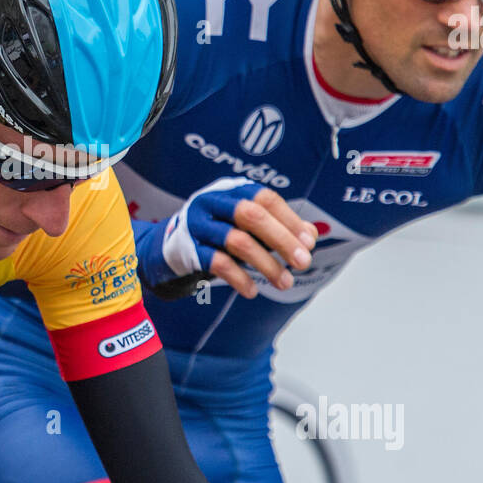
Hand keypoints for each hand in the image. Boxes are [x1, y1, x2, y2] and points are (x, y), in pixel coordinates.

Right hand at [137, 177, 316, 299]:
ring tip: (285, 283)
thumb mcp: (247, 223)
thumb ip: (278, 226)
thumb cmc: (219, 230)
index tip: (310, 243)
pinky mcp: (189, 249)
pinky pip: (217, 263)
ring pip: (237, 241)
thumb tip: (310, 236)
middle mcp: (213, 202)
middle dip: (281, 240)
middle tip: (303, 263)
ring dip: (266, 264)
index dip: (289, 220)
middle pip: (251, 215)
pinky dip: (239, 278)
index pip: (265, 199)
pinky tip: (252, 291)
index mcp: (232, 191)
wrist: (171, 243)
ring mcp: (199, 225)